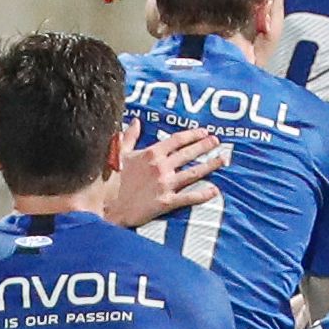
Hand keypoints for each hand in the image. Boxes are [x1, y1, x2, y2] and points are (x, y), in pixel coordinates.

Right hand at [102, 126, 229, 228]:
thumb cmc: (109, 181)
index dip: (192, 135)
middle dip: (205, 146)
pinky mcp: (166, 202)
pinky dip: (203, 194)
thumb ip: (128, 137)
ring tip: (223, 159)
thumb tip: (135, 121)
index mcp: (151, 153)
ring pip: (194, 172)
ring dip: (210, 165)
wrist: (105, 207)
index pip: (177, 140)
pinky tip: (214, 190)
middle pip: (189, 153)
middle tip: (217, 142)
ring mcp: (165, 184)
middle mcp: (161, 166)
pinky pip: (189, 197)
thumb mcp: (118, 154)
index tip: (204, 132)